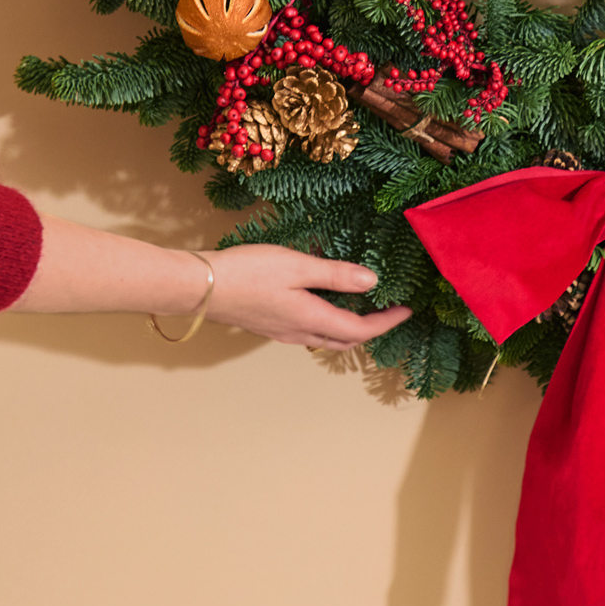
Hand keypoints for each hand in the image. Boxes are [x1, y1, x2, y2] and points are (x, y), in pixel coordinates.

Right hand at [12, 215, 408, 350]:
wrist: (197, 286)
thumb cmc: (248, 271)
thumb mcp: (297, 265)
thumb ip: (335, 274)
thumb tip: (372, 281)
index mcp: (311, 319)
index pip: (359, 330)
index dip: (386, 322)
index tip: (406, 311)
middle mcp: (298, 333)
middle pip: (343, 340)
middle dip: (369, 329)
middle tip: (388, 312)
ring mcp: (280, 332)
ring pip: (323, 337)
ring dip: (346, 328)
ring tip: (361, 307)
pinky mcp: (265, 324)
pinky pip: (305, 331)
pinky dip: (324, 322)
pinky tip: (320, 304)